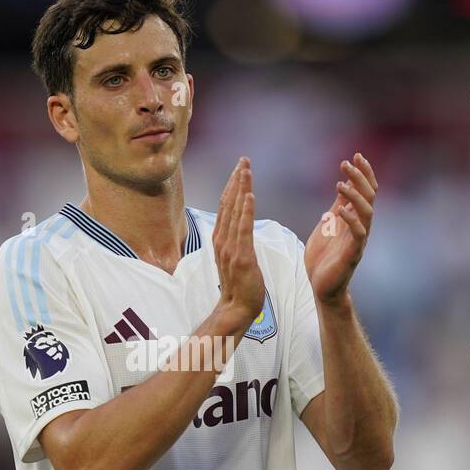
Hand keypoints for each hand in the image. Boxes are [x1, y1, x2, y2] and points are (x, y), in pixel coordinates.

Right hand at [212, 157, 265, 325]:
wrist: (237, 309)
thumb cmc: (239, 286)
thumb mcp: (234, 258)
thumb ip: (234, 240)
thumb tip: (236, 226)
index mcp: (221, 239)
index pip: (226, 206)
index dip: (232, 185)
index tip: (240, 168)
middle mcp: (222, 240)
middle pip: (228, 203)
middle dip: (236, 180)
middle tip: (244, 160)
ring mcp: (230, 248)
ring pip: (235, 212)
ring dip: (241, 188)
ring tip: (246, 169)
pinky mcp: (242, 257)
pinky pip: (243, 230)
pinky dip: (245, 211)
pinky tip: (249, 195)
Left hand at [305, 153, 376, 306]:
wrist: (320, 286)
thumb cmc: (324, 257)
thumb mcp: (328, 225)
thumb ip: (337, 208)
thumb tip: (343, 185)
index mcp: (354, 218)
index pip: (365, 191)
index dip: (363, 173)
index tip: (355, 155)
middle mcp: (361, 227)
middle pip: (369, 197)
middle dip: (360, 178)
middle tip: (347, 163)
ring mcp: (358, 240)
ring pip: (366, 213)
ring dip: (355, 196)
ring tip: (341, 183)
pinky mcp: (352, 254)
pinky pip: (358, 235)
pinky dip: (352, 220)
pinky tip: (342, 210)